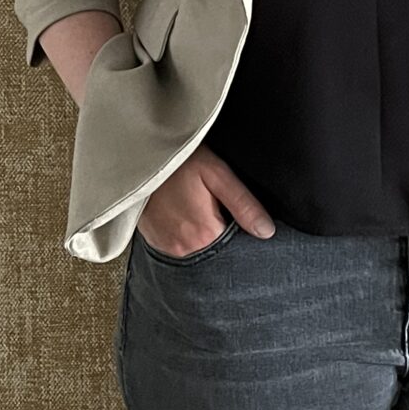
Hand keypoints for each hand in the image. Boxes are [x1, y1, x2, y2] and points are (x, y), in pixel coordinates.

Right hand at [136, 145, 276, 255]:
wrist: (141, 157)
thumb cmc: (182, 161)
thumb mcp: (217, 174)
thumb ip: (243, 204)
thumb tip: (267, 231)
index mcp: (205, 235)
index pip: (236, 251)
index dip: (245, 237)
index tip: (246, 223)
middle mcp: (185, 249)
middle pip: (217, 253)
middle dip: (226, 238)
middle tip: (223, 211)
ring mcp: (168, 249)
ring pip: (199, 252)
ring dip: (207, 238)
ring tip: (206, 212)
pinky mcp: (156, 244)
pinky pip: (181, 248)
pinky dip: (190, 238)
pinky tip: (190, 217)